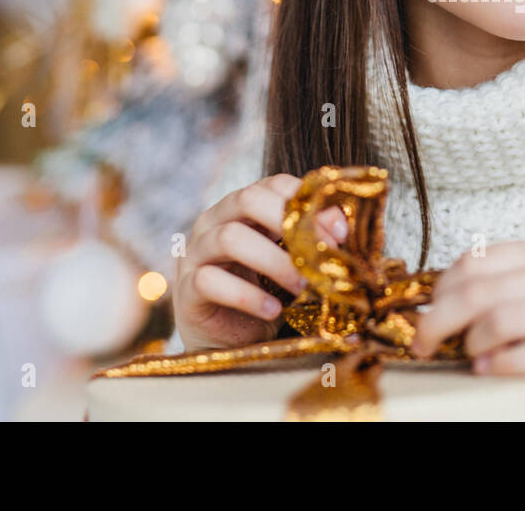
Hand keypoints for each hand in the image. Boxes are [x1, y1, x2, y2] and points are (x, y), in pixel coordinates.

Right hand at [172, 174, 348, 351]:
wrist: (229, 340)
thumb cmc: (266, 292)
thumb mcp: (294, 264)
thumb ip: (313, 239)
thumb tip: (338, 222)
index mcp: (242, 207)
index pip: (272, 184)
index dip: (306, 203)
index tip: (337, 233)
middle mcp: (214, 221)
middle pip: (247, 199)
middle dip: (288, 223)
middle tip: (318, 256)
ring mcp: (195, 252)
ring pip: (229, 238)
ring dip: (274, 262)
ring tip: (302, 286)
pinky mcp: (186, 288)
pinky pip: (209, 281)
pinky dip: (247, 296)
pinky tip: (273, 311)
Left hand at [409, 239, 524, 419]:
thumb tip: (457, 297)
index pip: (477, 260)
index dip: (439, 290)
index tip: (422, 317)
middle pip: (480, 289)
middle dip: (438, 319)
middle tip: (423, 344)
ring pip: (504, 317)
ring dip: (471, 341)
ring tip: (464, 358)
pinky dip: (507, 363)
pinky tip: (490, 370)